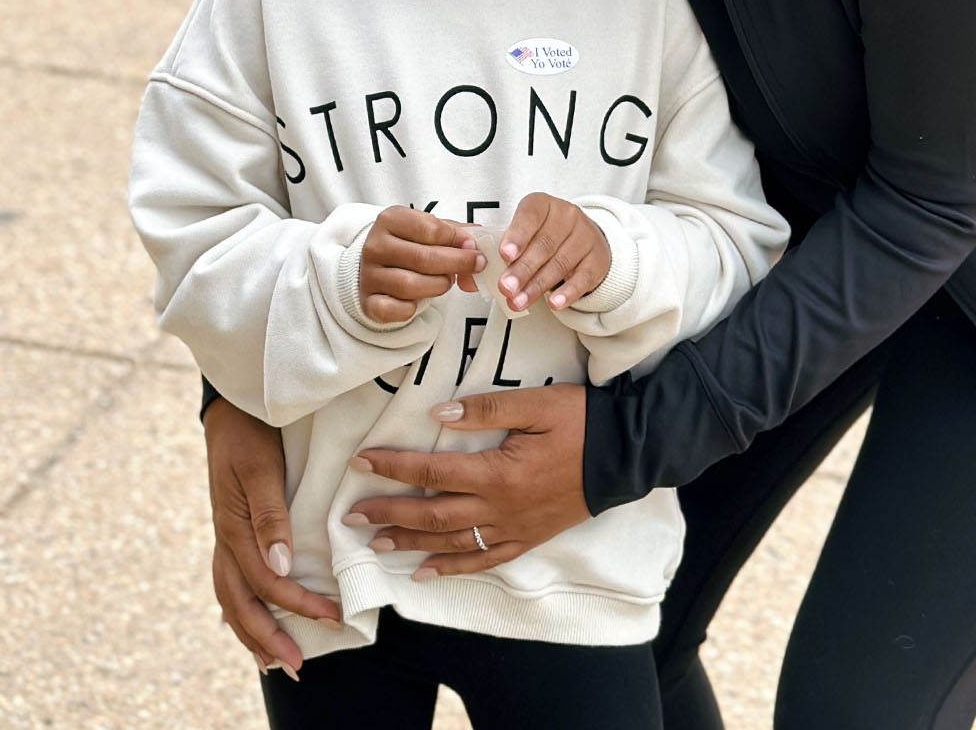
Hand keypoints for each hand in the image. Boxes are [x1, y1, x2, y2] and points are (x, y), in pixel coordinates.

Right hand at [205, 397, 341, 675]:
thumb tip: (281, 568)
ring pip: (232, 599)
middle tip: (296, 667)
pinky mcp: (231, 530)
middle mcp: (226, 539)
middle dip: (268, 637)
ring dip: (252, 632)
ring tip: (273, 661)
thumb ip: (270, 516)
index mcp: (234, 528)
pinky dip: (242, 609)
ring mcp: (225, 537)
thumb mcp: (260, 467)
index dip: (297, 603)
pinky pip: (232, 582)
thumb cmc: (251, 431)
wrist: (230, 405)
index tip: (331, 616)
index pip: (266, 582)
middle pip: (241, 603)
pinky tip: (256, 622)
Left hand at [346, 383, 587, 575]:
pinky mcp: (527, 539)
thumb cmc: (581, 421)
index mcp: (498, 472)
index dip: (393, 468)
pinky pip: (483, 560)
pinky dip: (451, 568)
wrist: (624, 455)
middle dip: (389, 513)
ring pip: (451, 543)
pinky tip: (424, 572)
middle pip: (433, 514)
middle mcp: (499, 507)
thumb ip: (486, 409)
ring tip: (376, 543)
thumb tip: (438, 416)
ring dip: (410, 543)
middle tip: (352, 514)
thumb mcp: (536, 403)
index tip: (361, 462)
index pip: (433, 472)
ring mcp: (513, 528)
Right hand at [360, 208, 484, 322]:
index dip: (457, 240)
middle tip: (474, 265)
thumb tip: (477, 237)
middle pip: (423, 258)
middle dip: (456, 264)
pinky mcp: (368, 301)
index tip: (473, 247)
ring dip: (438, 285)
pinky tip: (420, 300)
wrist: (377, 265)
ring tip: (446, 281)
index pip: (430, 229)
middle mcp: (375, 246)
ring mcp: (370, 275)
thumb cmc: (408, 245)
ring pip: (410, 285)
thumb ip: (454, 231)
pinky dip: (412, 308)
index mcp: (391, 220)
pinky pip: (394, 309)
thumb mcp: (428, 228)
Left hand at [498, 193, 609, 311]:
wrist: (584, 238)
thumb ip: (512, 245)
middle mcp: (567, 216)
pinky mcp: (598, 259)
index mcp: (545, 204)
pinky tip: (554, 302)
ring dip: (537, 286)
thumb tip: (490, 269)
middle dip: (522, 269)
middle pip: (544, 245)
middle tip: (506, 286)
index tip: (504, 254)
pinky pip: (582, 278)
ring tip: (519, 301)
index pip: (531, 215)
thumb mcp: (529, 230)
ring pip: (560, 263)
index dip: (517, 235)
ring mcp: (585, 236)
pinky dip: (567, 293)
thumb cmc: (548, 234)